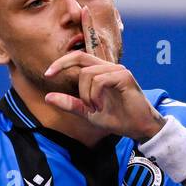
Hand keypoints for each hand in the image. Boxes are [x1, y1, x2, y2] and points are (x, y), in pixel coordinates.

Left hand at [41, 7, 164, 141]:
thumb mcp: (87, 112)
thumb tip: (47, 97)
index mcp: (100, 73)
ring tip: (95, 108)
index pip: (79, 58)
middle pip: (80, 58)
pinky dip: (95, 96)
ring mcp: (118, 71)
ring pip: (88, 74)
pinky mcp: (125, 77)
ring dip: (85, 95)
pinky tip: (101, 107)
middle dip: (62, 65)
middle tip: (48, 76)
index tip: (47, 73)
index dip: (62, 62)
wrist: (138, 127)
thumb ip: (70, 104)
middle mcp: (109, 68)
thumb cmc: (117, 118)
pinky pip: (100, 81)